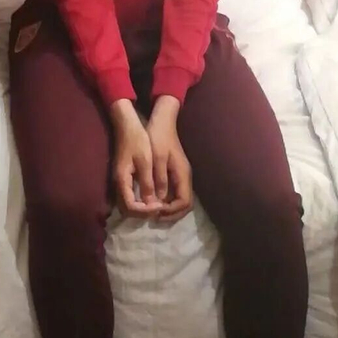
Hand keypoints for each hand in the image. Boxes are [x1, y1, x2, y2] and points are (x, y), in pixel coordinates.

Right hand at [111, 100, 163, 216]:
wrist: (127, 126)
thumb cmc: (137, 140)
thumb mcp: (145, 161)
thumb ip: (147, 183)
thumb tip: (151, 203)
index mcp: (122, 180)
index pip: (130, 207)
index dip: (145, 211)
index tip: (159, 206)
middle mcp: (118, 184)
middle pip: (127, 210)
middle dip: (143, 213)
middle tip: (159, 208)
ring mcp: (119, 182)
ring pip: (127, 205)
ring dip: (141, 209)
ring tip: (157, 205)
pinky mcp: (123, 179)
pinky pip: (129, 197)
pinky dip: (139, 202)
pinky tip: (151, 198)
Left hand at [146, 97, 192, 222]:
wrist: (162, 121)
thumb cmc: (158, 137)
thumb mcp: (157, 158)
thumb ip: (159, 179)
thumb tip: (157, 201)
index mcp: (182, 174)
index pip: (184, 202)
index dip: (171, 211)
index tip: (156, 212)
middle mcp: (185, 177)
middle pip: (185, 204)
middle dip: (171, 213)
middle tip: (154, 217)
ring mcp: (181, 175)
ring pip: (180, 199)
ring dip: (168, 208)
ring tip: (153, 211)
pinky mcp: (175, 172)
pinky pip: (175, 193)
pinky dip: (167, 200)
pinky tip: (154, 200)